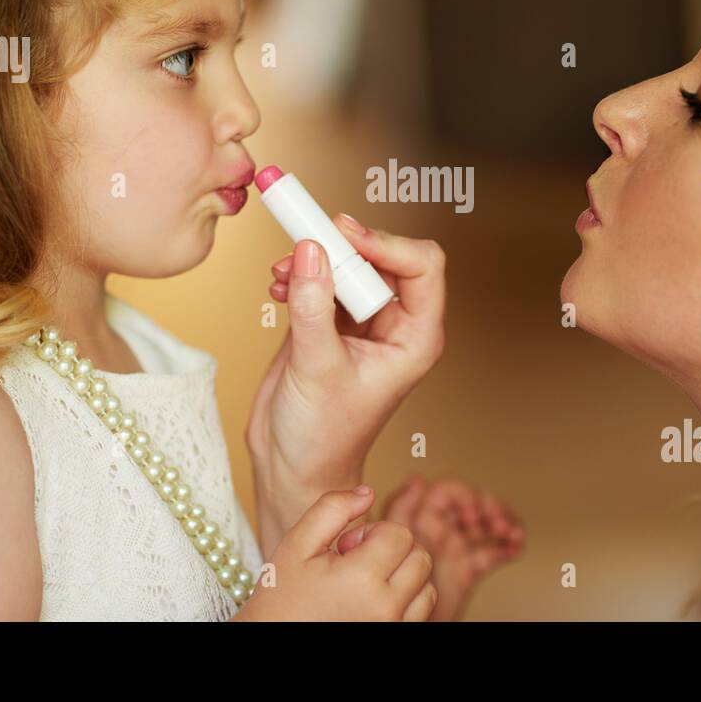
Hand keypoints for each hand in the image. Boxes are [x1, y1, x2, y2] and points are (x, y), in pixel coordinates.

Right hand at [232, 486, 436, 621]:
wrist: (273, 637)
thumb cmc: (282, 596)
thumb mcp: (297, 543)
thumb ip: (332, 508)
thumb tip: (368, 491)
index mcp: (362, 579)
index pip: (400, 534)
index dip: (373, 532)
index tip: (346, 547)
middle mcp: (385, 609)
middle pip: (420, 557)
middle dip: (392, 549)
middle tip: (356, 562)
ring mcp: (393, 628)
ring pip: (427, 586)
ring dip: (403, 575)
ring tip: (366, 582)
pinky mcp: (394, 638)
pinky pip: (420, 612)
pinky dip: (407, 600)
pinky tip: (374, 598)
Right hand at [247, 216, 446, 549]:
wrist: (291, 466)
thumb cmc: (323, 438)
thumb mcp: (317, 368)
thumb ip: (313, 307)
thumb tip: (310, 251)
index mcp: (415, 339)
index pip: (423, 267)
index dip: (387, 243)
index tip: (345, 235)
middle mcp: (394, 326)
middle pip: (382, 257)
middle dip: (343, 247)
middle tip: (305, 243)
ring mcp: (361, 323)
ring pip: (349, 264)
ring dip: (315, 259)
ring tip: (282, 271)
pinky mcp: (329, 322)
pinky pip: (321, 279)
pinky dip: (299, 274)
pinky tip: (277, 287)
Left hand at [340, 474, 524, 620]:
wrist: (393, 614)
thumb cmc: (381, 579)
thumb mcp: (386, 539)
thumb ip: (398, 507)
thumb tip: (415, 479)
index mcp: (420, 516)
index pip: (450, 491)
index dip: (465, 496)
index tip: (471, 514)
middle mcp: (440, 527)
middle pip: (474, 503)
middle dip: (490, 508)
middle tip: (497, 525)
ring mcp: (455, 545)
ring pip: (487, 524)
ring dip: (505, 523)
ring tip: (512, 534)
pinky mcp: (468, 566)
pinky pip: (493, 550)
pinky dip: (508, 546)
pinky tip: (515, 547)